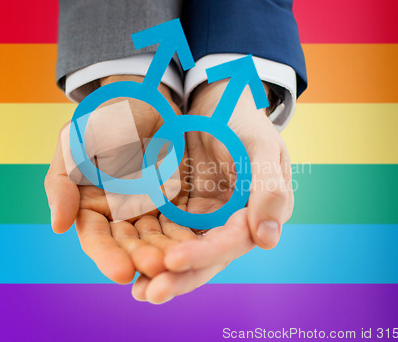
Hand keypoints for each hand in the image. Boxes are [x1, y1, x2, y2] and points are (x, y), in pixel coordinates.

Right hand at [44, 75, 196, 283]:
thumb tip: (58, 226)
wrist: (139, 100)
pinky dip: (187, 235)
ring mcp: (149, 209)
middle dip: (142, 258)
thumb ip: (62, 183)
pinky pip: (181, 221)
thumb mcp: (73, 145)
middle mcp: (119, 215)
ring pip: (157, 238)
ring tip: (177, 263)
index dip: (107, 256)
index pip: (97, 238)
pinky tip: (196, 247)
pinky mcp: (174, 200)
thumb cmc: (100, 121)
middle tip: (156, 268)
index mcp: (91, 207)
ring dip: (166, 253)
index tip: (122, 272)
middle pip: (129, 244)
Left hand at [132, 80, 293, 302]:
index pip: (232, 241)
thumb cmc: (245, 122)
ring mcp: (205, 218)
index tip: (173, 260)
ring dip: (161, 270)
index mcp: (256, 212)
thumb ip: (269, 189)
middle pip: (206, 257)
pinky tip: (129, 261)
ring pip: (183, 250)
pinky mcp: (182, 209)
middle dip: (179, 276)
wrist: (219, 104)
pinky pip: (165, 232)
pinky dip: (150, 247)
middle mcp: (230, 223)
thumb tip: (267, 240)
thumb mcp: (261, 147)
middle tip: (150, 292)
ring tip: (136, 289)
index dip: (204, 253)